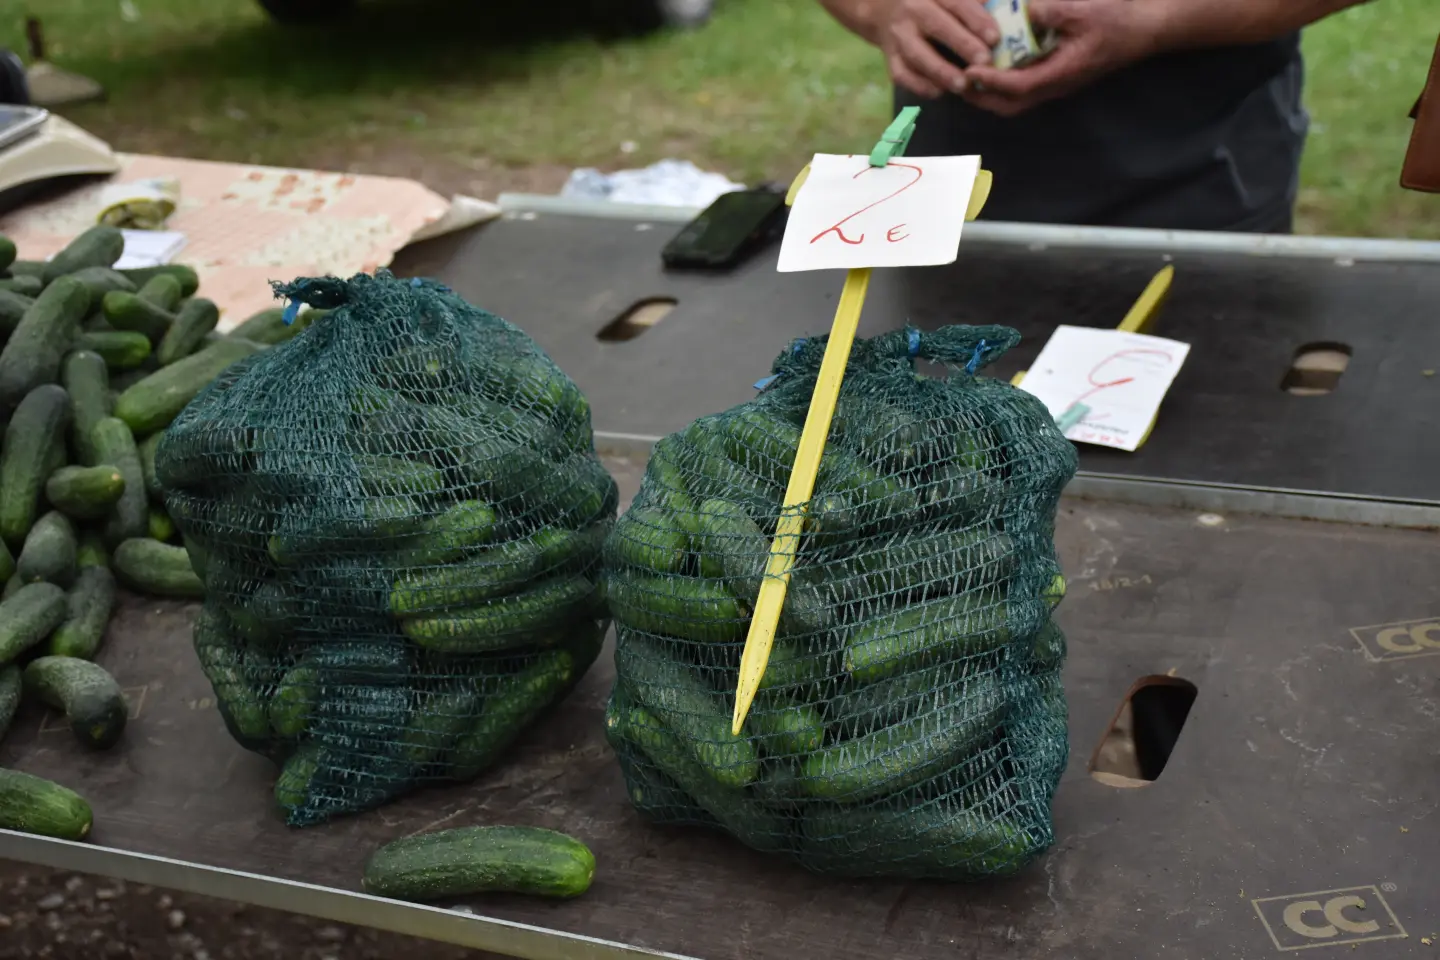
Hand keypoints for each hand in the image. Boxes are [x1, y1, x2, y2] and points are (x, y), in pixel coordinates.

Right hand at [879, 0, 1003, 98]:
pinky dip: (920, 86)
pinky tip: (939, 92)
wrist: (886, 10)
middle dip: (962, 44)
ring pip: (918, 55)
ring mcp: (899, 36)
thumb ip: (975, 4)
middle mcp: (914, 11)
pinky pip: (903, 75)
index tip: (995, 38)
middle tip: (984, 62)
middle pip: (938, 27)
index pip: (957, 3)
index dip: (976, 20)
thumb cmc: (932, 4)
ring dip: (941, 72)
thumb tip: (1007, 16)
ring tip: (963, 85)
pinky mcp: (891, 59)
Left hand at [960, 0, 1164, 115]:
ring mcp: (1058, 83)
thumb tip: (1021, 10)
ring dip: (990, 93)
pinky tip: (993, 65)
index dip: (990, 81)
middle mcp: (1057, 85)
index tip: (968, 70)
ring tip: (968, 77)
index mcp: (1062, 73)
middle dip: (982, 97)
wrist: (1148, 27)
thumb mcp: (1082, 8)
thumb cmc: (1118, 18)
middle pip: (1011, 105)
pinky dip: (1004, 83)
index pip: (1018, 87)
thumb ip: (1049, 11)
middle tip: (958, 80)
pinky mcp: (1059, 75)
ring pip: (1017, 100)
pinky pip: (1026, 87)